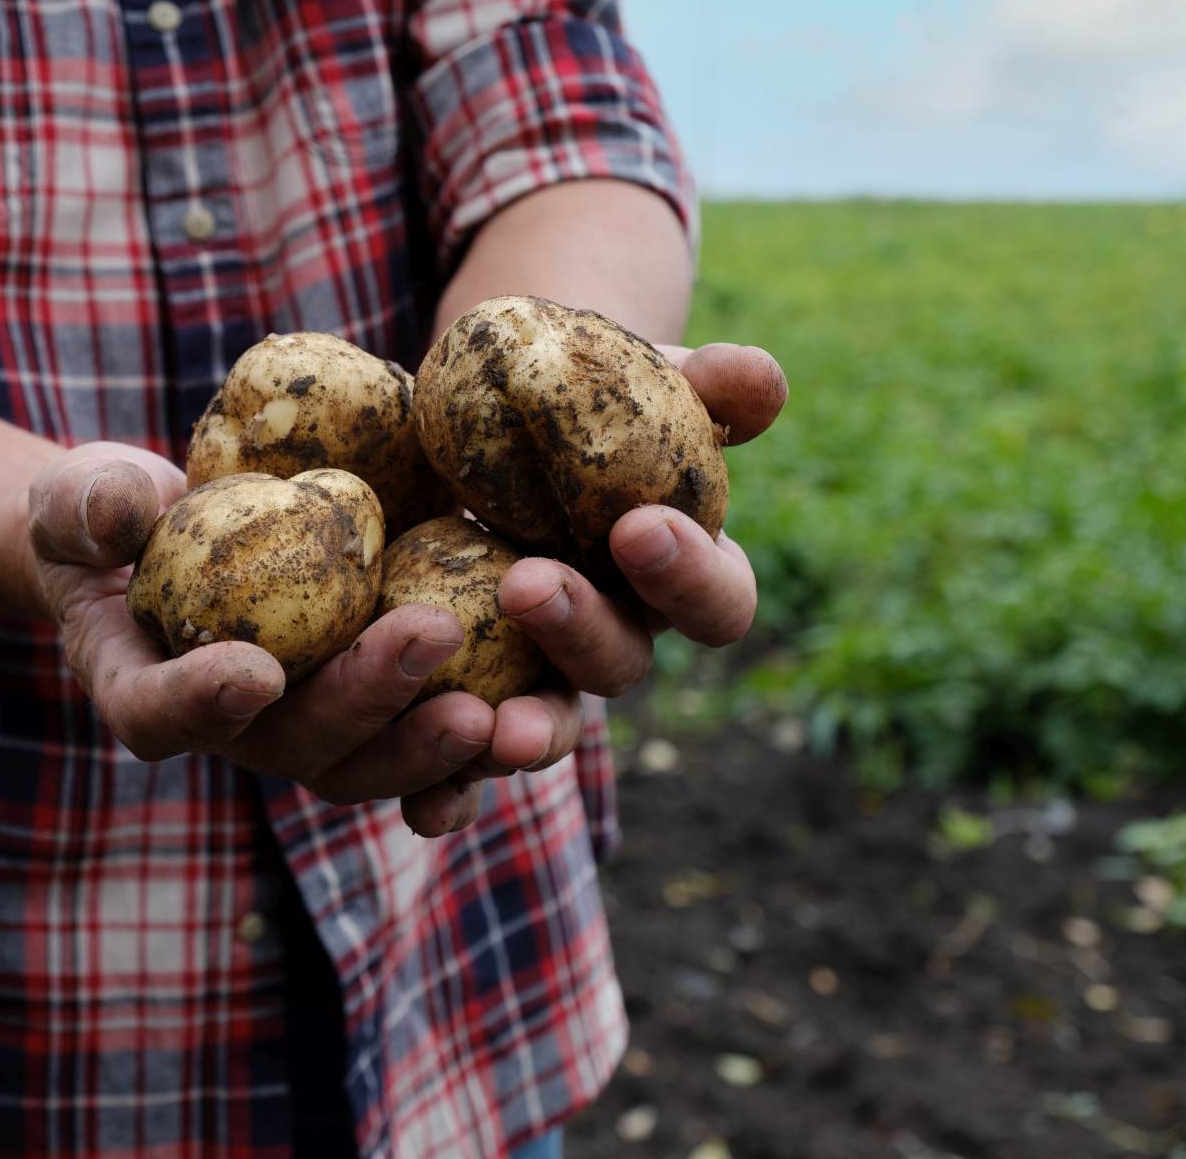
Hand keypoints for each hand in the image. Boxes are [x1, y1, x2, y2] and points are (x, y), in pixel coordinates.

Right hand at [27, 444, 499, 832]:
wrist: (172, 534)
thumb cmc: (113, 514)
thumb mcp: (80, 496)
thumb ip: (88, 506)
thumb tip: (118, 516)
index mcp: (146, 691)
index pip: (162, 716)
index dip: (202, 703)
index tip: (251, 668)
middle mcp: (237, 732)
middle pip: (300, 747)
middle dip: (368, 701)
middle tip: (431, 636)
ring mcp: (309, 729)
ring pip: (376, 763)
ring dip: (439, 744)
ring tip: (500, 709)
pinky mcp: (373, 707)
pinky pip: (430, 744)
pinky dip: (481, 745)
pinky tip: (536, 720)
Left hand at [409, 343, 790, 823]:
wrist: (485, 426)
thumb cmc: (581, 404)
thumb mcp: (633, 380)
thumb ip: (698, 386)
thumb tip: (760, 377)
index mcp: (678, 573)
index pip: (715, 597)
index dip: (688, 573)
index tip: (638, 524)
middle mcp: (618, 637)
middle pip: (622, 664)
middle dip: (582, 631)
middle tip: (529, 583)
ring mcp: (543, 677)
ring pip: (552, 724)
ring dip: (531, 733)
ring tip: (494, 726)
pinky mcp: (468, 701)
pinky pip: (463, 766)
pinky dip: (449, 794)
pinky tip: (426, 809)